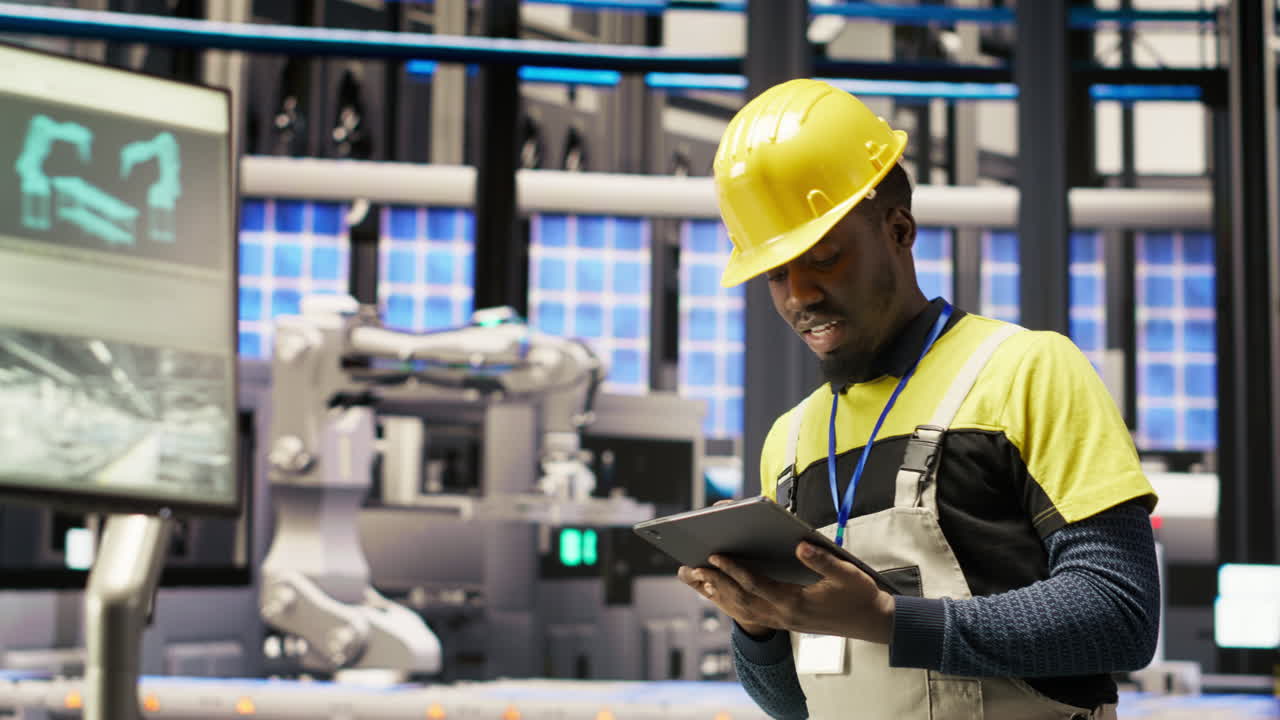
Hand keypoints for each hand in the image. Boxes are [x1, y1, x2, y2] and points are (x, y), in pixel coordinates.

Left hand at [677, 542, 894, 643]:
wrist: (871, 623)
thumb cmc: (859, 595)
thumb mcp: (847, 573)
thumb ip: (823, 559)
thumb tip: (800, 545)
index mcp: (796, 602)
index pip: (757, 586)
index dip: (735, 571)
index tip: (716, 556)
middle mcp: (784, 615)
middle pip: (740, 600)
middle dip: (714, 583)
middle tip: (691, 567)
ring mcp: (782, 622)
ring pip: (740, 610)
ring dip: (714, 594)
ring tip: (692, 577)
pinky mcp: (783, 622)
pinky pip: (748, 614)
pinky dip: (728, 603)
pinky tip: (714, 591)